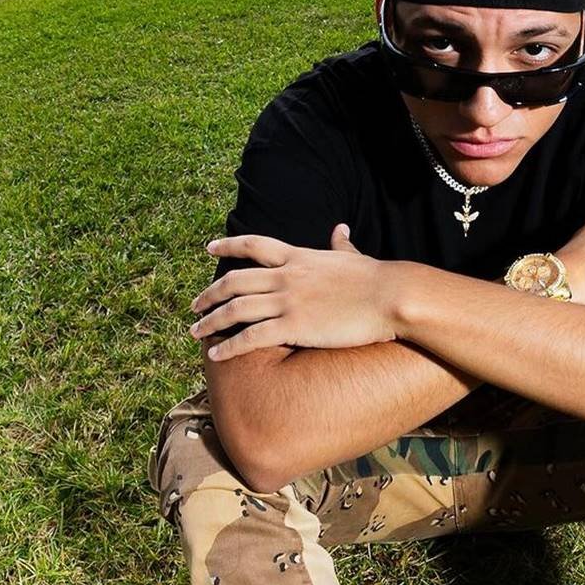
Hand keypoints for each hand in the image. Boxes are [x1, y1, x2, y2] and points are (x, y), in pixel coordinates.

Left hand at [188, 225, 401, 360]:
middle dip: (210, 294)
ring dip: (211, 321)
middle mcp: (287, 277)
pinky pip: (251, 338)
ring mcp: (288, 301)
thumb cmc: (377, 279)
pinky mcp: (294, 326)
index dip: (228, 245)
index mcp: (299, 257)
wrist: (391, 296)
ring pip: (236, 310)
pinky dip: (229, 346)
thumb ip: (341, 243)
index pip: (254, 245)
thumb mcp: (353, 255)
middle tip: (194, 305)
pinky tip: (216, 355)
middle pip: (235, 281)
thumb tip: (340, 228)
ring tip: (195, 332)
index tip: (209, 247)